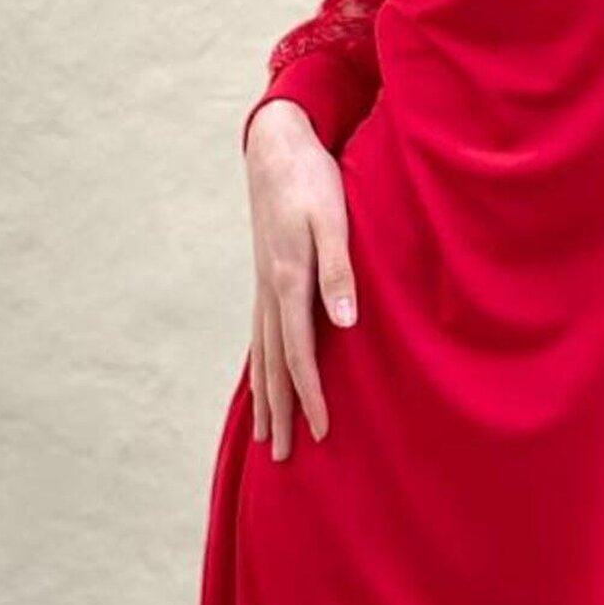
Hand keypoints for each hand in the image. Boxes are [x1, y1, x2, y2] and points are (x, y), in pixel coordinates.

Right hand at [243, 100, 357, 460]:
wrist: (277, 147)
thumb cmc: (313, 181)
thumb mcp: (335, 221)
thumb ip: (340, 271)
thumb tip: (344, 323)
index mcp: (289, 282)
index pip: (299, 355)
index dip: (311, 396)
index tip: (321, 433)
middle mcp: (270, 291)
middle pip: (272, 366)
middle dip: (279, 413)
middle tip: (280, 457)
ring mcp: (263, 285)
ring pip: (261, 354)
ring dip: (264, 396)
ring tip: (263, 433)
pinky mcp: (265, 276)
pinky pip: (259, 334)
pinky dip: (259, 366)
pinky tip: (262, 378)